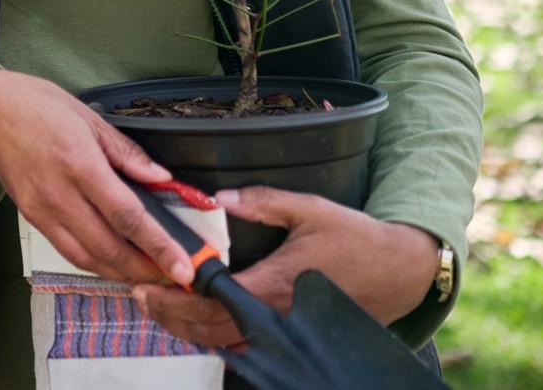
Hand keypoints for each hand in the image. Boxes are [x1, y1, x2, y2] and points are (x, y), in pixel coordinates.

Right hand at [0, 68, 193, 285]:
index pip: (127, 215)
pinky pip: (67, 251)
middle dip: (146, 270)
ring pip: (87, 258)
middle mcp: (60, 194)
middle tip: (175, 277)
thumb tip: (161, 178)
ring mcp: (42, 210)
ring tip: (150, 276)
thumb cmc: (36, 105)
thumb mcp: (88, 117)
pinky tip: (114, 263)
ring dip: (121, 273)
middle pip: (109, 247)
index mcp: (79, 163)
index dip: (159, 246)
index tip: (183, 267)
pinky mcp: (31, 217)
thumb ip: (126, 152)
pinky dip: (95, 264)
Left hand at [132, 186, 439, 347]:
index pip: (210, 299)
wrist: (400, 271)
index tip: (147, 284)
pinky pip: (247, 346)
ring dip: (189, 329)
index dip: (174, 297)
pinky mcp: (295, 335)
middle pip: (209, 329)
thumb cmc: (355, 238)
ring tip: (161, 310)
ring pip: (226, 343)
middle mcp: (275, 315)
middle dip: (171, 316)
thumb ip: (260, 200)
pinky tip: (201, 322)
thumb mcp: (308, 208)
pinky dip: (218, 337)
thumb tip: (219, 197)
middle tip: (142, 297)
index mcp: (272, 283)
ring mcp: (286, 330)